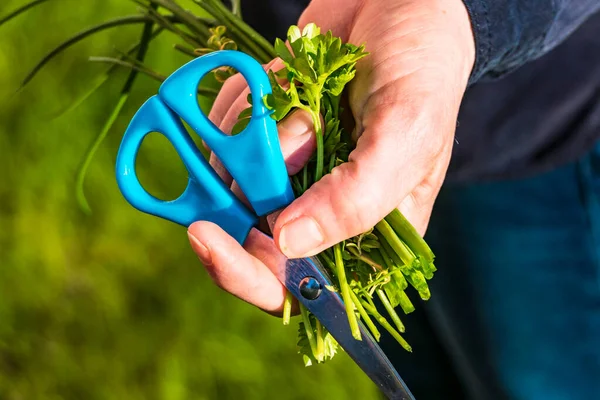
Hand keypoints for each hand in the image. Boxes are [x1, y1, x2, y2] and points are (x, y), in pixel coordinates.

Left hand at [188, 0, 474, 313]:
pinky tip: (276, 79)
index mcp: (367, 232)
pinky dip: (239, 106)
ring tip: (291, 91)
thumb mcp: (405, 134)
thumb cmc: (422, 67)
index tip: (211, 237)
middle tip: (241, 147)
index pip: (301, 284)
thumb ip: (355, 198)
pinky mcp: (269, 135)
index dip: (250, 275)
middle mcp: (323, 209)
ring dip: (246, 134)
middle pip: (251, 238)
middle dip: (236, 192)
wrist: (398, 0)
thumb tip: (287, 243)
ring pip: (230, 180)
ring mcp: (292, 171)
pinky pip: (226, 135)